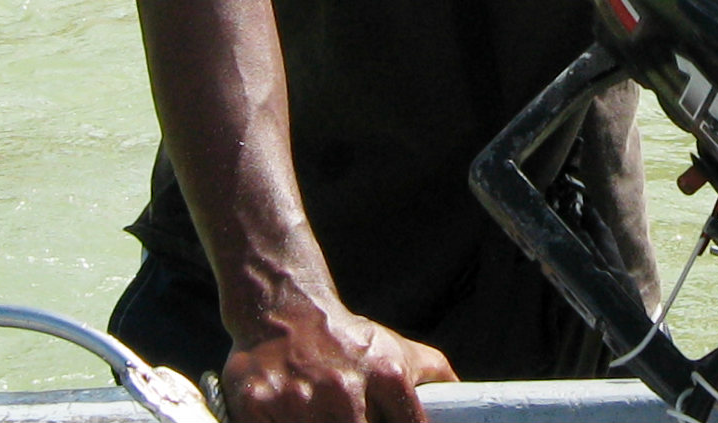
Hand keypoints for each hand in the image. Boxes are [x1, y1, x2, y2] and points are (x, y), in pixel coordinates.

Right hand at [220, 301, 453, 422]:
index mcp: (386, 376)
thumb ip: (435, 376)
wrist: (282, 307)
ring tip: (323, 417)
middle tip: (348, 419)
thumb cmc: (346, 339)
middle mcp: (343, 389)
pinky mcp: (254, 406)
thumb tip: (462, 403)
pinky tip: (290, 421)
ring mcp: (297, 400)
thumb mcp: (397, 350)